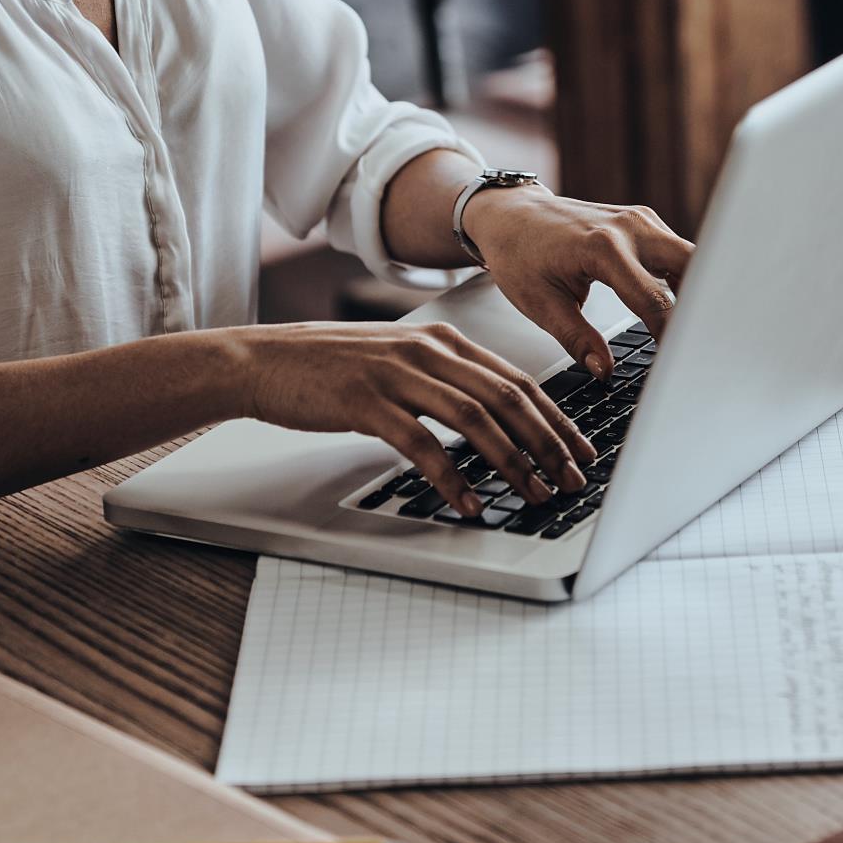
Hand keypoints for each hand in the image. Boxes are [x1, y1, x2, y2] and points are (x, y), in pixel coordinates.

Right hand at [229, 320, 595, 515]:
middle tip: (572, 479)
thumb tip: (492, 418)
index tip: (580, 448)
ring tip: (534, 494)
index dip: (554, 416)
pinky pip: (422, 444)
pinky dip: (452, 476)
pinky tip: (469, 502)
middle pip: (506, 397)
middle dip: (547, 442)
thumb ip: (442, 378)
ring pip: (474, 418)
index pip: (515, 378)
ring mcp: (397, 375)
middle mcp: (426, 351)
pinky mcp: (366, 403)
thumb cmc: (328, 367)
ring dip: (512, 461)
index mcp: (441, 340)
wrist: (262, 361)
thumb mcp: (397, 359)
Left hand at [461, 188, 694, 377]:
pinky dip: (684, 279)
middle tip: (704, 345)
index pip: (653, 301)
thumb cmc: (519, 254)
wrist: (509, 215)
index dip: (671, 337)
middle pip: (692, 267)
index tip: (678, 363)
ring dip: (697, 291)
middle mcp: (629, 227)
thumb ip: (577, 339)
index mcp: (601, 247)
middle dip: (702, 306)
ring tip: (697, 331)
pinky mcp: (643, 222)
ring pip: (691, 257)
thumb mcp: (540, 304)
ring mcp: (640, 220)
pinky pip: (676, 251)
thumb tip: (605, 370)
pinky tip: (682, 309)